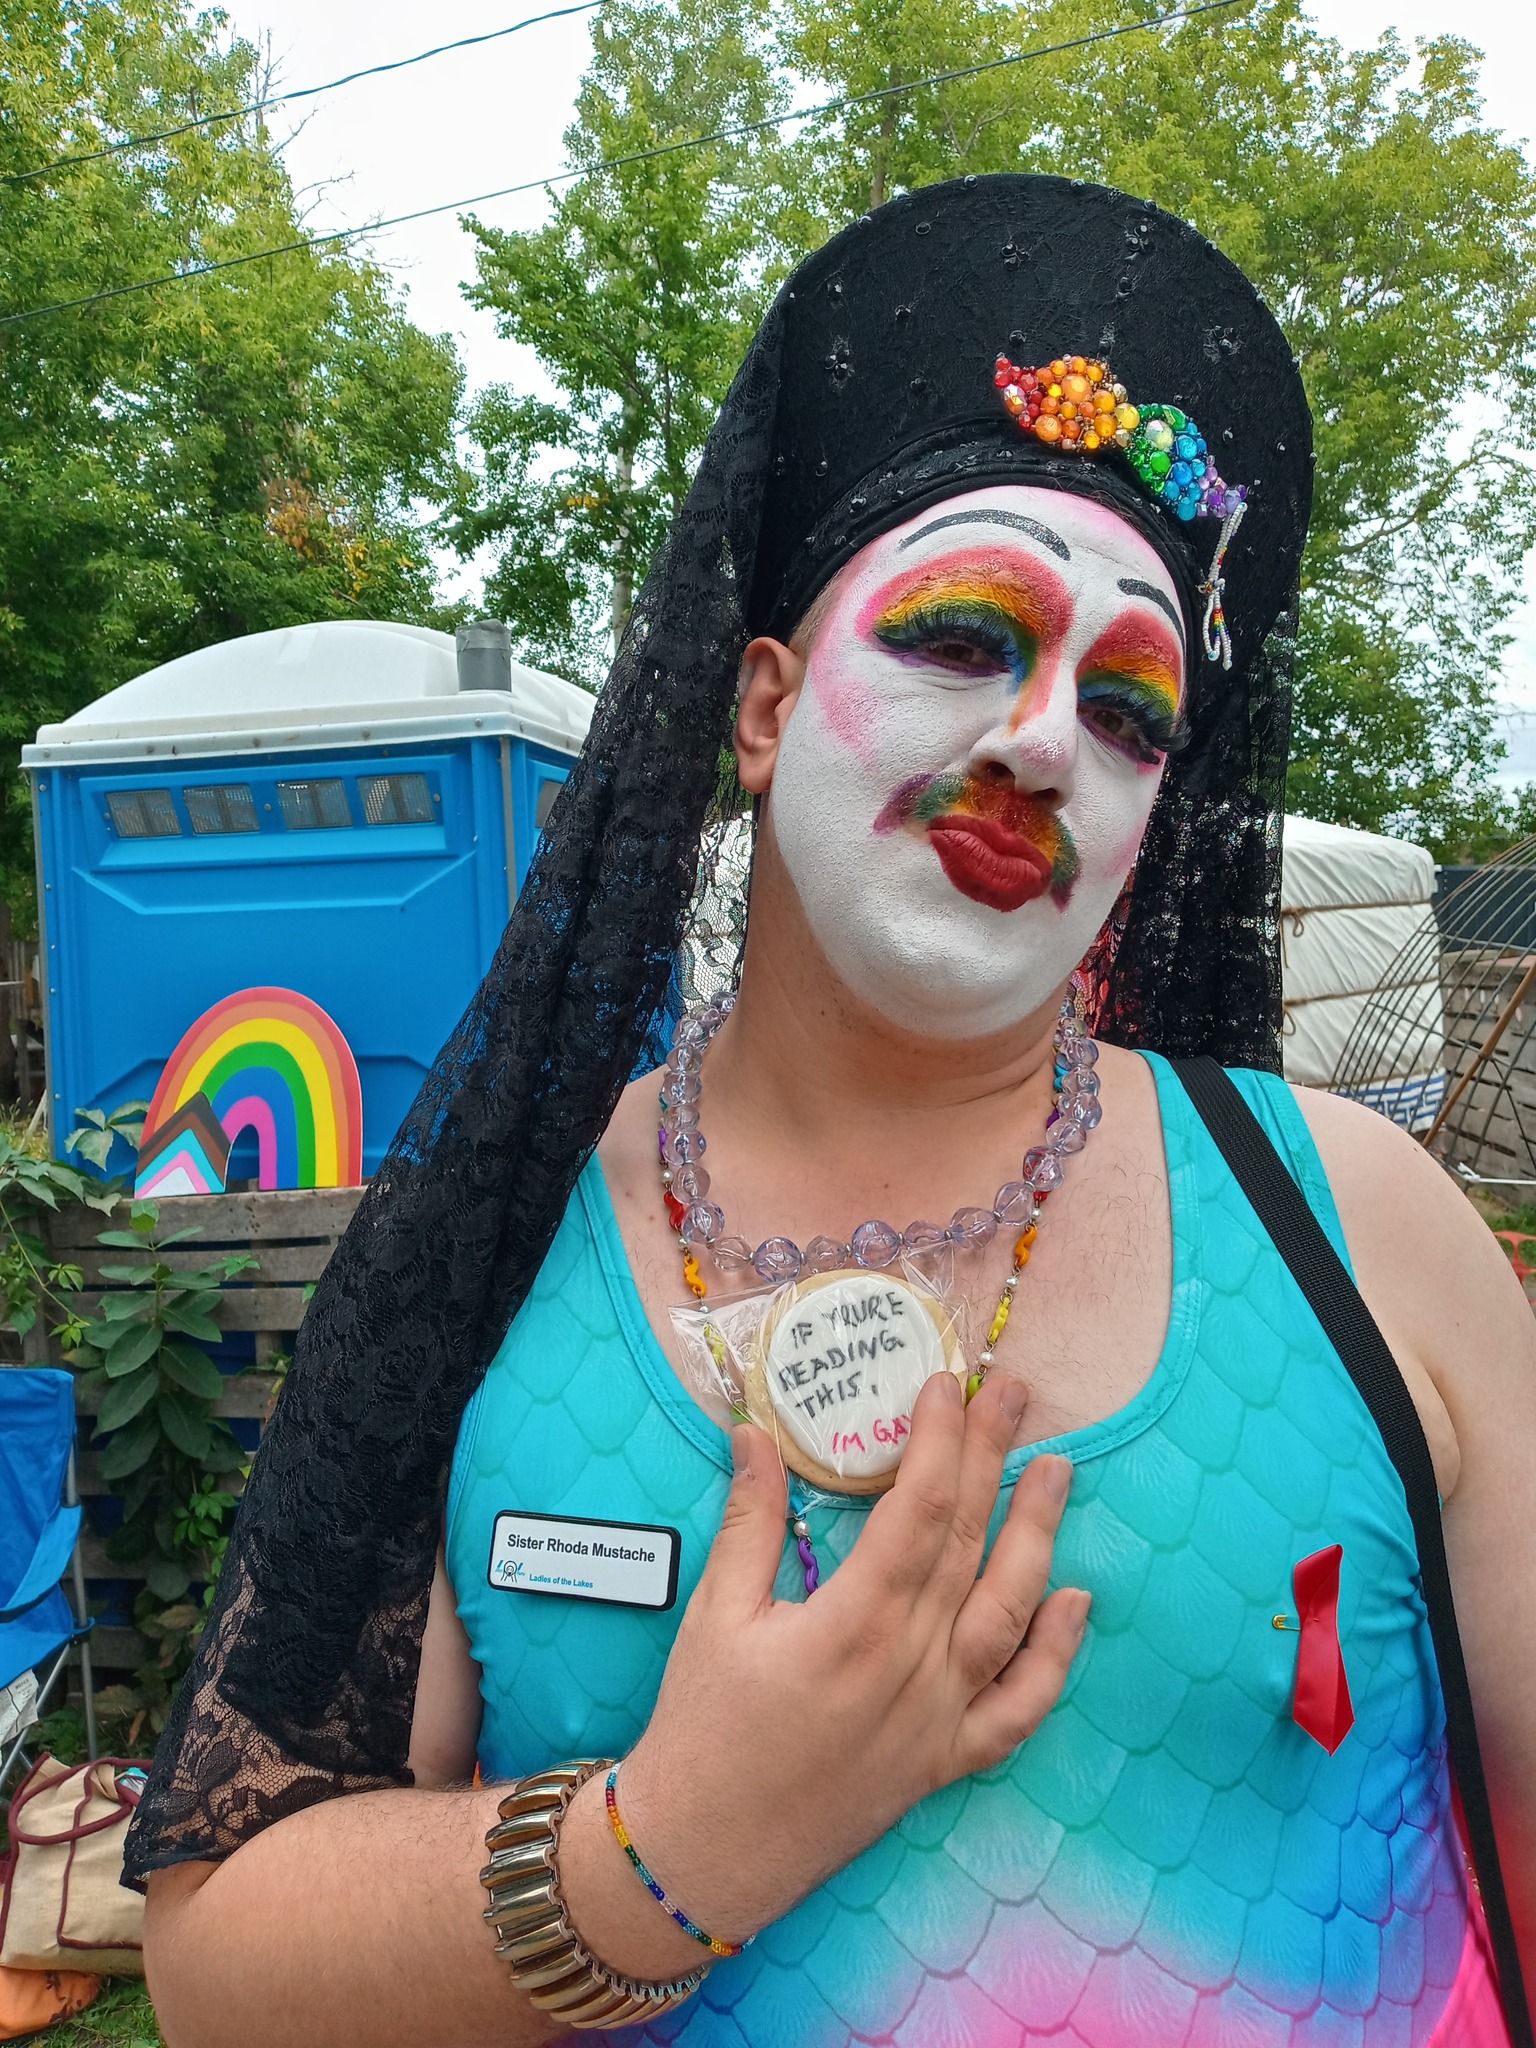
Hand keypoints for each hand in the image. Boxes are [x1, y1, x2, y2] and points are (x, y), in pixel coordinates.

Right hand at [560, 1368, 1086, 1971]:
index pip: (917, 1511)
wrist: (705, 1851)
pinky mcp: (943, 1762)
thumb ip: (750, 1520)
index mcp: (852, 1624)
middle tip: (1015, 1394)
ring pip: (1007, 1613)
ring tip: (1057, 1471)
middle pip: (967, 1544)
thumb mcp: (715, 1613)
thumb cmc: (703, 1727)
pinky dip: (1054, 1657)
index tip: (949, 1386)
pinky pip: (1017, 1710)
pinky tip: (1075, 1601)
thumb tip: (755, 1433)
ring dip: (1038, 1537)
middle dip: (992, 1460)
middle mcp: (910, 1667)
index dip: (939, 1442)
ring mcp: (937, 1719)